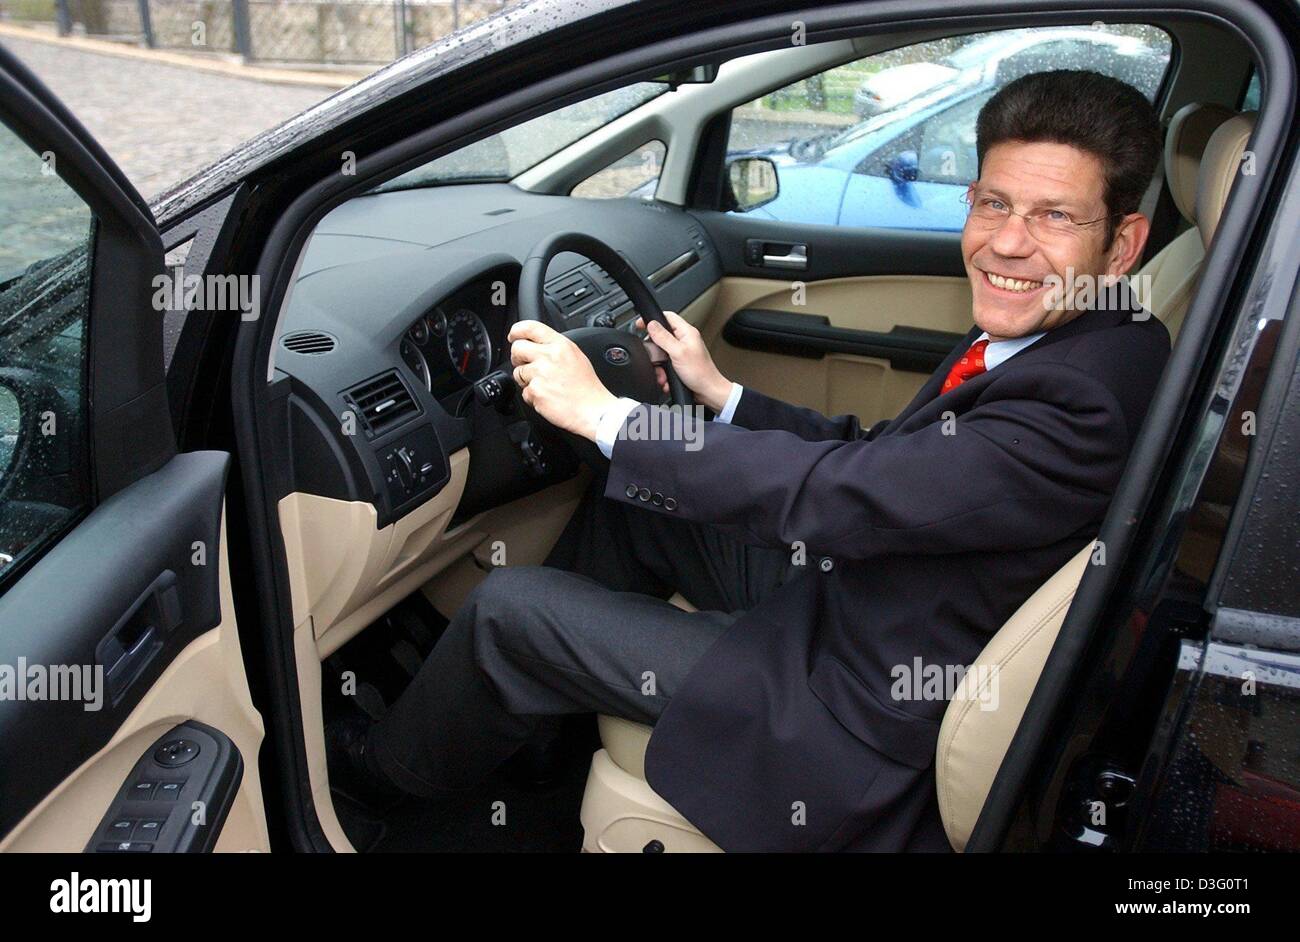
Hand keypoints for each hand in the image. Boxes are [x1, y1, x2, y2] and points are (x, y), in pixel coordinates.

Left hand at [508, 320, 616, 440]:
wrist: (593, 410)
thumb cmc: (587, 387)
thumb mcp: (575, 356)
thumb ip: (554, 347)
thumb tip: (535, 344)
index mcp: (560, 345)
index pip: (530, 328)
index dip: (517, 331)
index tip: (513, 336)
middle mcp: (549, 356)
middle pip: (517, 348)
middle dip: (518, 358)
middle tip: (528, 366)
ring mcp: (541, 374)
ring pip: (518, 372)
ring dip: (526, 380)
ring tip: (546, 386)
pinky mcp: (535, 391)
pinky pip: (523, 391)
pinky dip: (532, 396)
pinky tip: (548, 397)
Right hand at [637, 311, 732, 411]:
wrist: (708, 392)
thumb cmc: (701, 373)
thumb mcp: (678, 352)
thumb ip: (663, 337)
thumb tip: (651, 324)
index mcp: (686, 332)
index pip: (667, 317)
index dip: (653, 319)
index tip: (640, 325)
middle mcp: (684, 340)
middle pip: (660, 337)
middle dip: (655, 351)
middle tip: (655, 358)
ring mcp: (681, 353)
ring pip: (660, 354)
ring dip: (658, 366)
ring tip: (663, 374)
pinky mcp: (679, 364)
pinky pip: (664, 365)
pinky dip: (663, 373)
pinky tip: (666, 379)